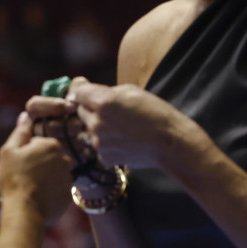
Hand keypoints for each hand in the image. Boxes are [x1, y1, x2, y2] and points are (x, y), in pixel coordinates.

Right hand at [0, 111, 74, 225]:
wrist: (24, 211)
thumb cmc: (13, 179)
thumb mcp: (9, 151)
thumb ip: (20, 132)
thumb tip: (25, 115)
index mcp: (51, 144)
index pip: (38, 143)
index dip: (26, 153)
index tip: (19, 164)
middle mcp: (65, 158)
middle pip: (49, 157)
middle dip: (38, 164)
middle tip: (23, 176)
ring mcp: (68, 177)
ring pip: (55, 173)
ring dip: (46, 177)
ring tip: (31, 188)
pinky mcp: (69, 194)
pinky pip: (59, 188)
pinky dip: (51, 191)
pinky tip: (38, 197)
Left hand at [32, 77, 188, 169]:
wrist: (169, 143)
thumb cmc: (155, 113)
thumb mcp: (131, 91)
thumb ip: (105, 90)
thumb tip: (86, 90)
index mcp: (103, 102)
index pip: (78, 93)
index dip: (83, 92)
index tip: (88, 94)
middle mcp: (96, 122)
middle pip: (81, 112)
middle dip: (91, 109)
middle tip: (111, 112)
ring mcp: (99, 142)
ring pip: (89, 129)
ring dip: (98, 127)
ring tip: (121, 128)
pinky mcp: (104, 157)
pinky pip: (98, 146)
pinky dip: (106, 143)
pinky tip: (123, 141)